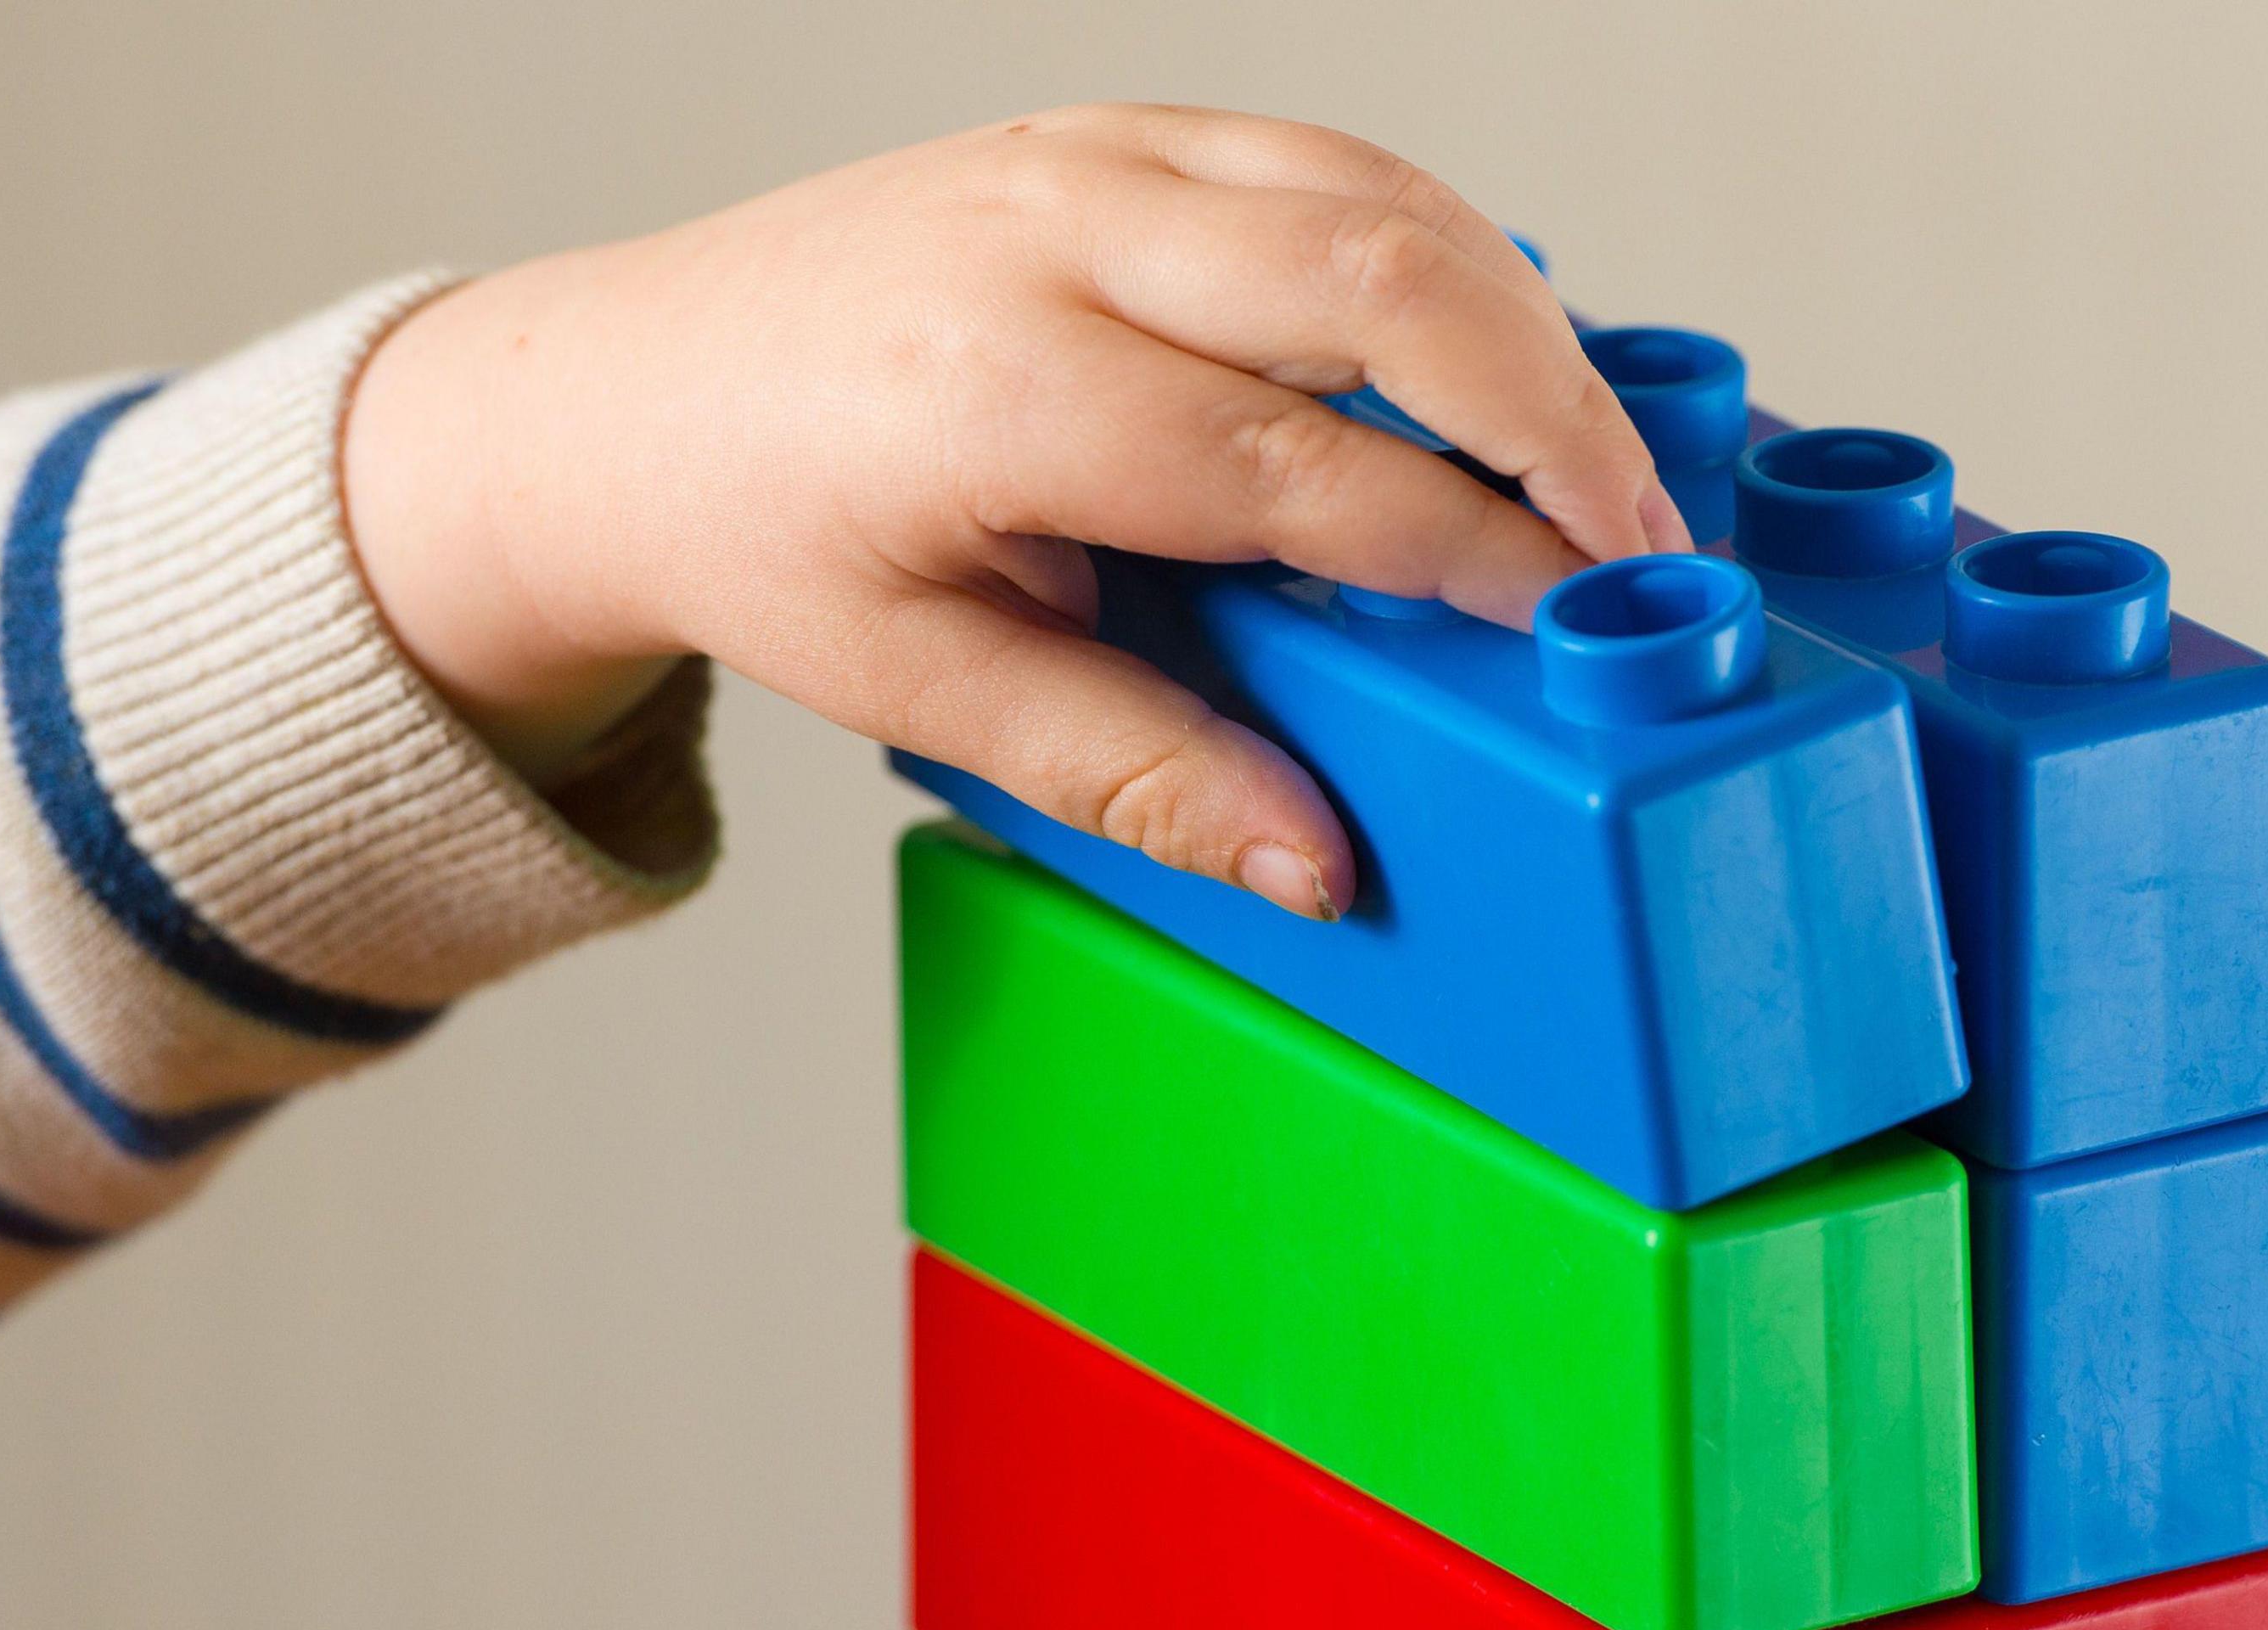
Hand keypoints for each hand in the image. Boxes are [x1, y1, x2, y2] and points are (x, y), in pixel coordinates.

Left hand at [343, 103, 1688, 917]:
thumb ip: (1136, 771)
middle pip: (1382, 281)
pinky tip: (1490, 354)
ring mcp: (1083, 152)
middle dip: (1551, 414)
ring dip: (1518, 321)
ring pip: (1377, 196)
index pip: (1305, 467)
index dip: (1470, 553)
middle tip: (1645, 542)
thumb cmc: (758, 534)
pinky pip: (1323, 160)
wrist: (622, 397)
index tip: (1577, 631)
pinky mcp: (1107, 129)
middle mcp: (1051, 232)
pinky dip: (1436, 249)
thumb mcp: (923, 690)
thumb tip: (1318, 862)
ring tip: (1599, 464)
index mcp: (1000, 387)